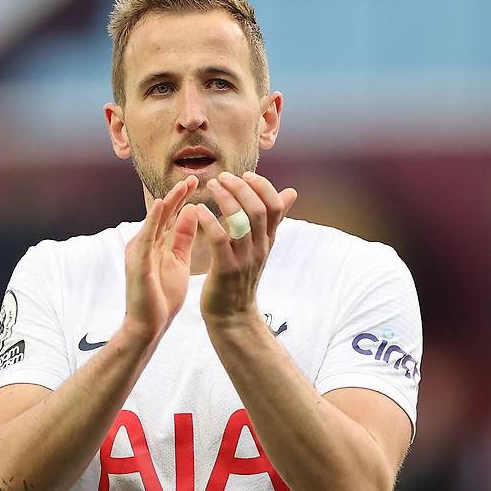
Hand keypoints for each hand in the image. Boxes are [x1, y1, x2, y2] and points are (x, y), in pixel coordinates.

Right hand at [124, 176, 198, 341]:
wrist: (149, 325)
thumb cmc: (162, 296)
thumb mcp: (178, 261)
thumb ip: (183, 237)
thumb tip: (192, 211)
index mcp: (155, 244)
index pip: (171, 216)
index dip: (183, 199)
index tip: (198, 183)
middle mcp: (144, 244)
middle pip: (162, 215)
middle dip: (177, 195)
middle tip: (192, 178)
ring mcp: (138, 252)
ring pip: (153, 222)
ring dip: (167, 203)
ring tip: (180, 187)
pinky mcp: (137, 262)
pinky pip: (146, 237)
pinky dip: (153, 220)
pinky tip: (162, 207)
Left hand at [196, 171, 296, 323]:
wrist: (232, 316)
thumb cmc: (241, 278)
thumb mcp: (261, 247)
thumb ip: (273, 220)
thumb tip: (291, 192)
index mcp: (267, 240)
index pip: (275, 205)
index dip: (262, 185)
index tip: (245, 174)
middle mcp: (260, 248)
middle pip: (258, 209)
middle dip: (240, 187)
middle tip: (222, 177)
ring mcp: (244, 259)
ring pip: (241, 221)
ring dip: (225, 198)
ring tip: (211, 186)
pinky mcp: (226, 270)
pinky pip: (220, 240)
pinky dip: (209, 221)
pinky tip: (198, 211)